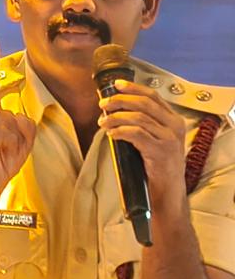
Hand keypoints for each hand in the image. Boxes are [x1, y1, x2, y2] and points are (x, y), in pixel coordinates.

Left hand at [98, 81, 186, 210]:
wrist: (168, 193)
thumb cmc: (157, 166)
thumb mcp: (155, 140)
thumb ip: (143, 123)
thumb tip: (115, 107)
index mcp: (175, 120)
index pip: (153, 96)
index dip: (133, 88)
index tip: (116, 84)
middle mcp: (175, 127)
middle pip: (145, 103)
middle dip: (120, 100)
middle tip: (103, 104)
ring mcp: (170, 139)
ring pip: (139, 117)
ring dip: (116, 117)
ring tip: (103, 121)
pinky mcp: (161, 152)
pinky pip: (137, 134)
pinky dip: (121, 131)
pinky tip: (111, 134)